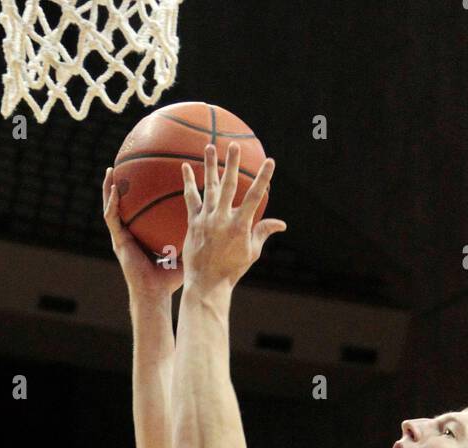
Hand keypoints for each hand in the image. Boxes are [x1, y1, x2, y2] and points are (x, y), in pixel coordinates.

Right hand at [102, 166, 184, 302]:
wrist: (155, 295)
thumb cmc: (171, 280)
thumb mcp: (184, 252)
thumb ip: (193, 236)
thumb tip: (213, 220)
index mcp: (143, 237)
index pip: (140, 212)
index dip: (140, 195)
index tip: (145, 177)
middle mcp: (130, 235)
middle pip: (124, 205)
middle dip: (123, 186)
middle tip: (125, 165)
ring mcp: (122, 238)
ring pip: (112, 208)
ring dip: (109, 189)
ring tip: (110, 170)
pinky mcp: (118, 242)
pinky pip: (112, 218)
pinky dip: (112, 202)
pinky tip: (115, 188)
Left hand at [180, 144, 285, 290]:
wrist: (207, 283)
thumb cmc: (232, 270)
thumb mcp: (252, 252)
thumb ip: (263, 232)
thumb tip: (281, 224)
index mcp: (241, 226)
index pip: (255, 196)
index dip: (263, 178)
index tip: (270, 161)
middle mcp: (223, 219)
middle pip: (229, 185)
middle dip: (232, 164)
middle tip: (234, 145)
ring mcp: (207, 219)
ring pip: (209, 187)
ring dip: (210, 165)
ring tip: (209, 146)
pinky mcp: (194, 222)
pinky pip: (190, 198)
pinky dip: (189, 182)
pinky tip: (186, 167)